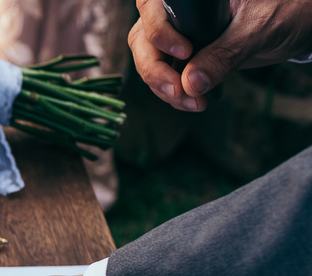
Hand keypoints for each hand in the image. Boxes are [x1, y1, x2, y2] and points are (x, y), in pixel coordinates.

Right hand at [129, 0, 311, 110]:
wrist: (297, 24)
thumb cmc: (285, 11)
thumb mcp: (258, 29)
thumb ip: (226, 54)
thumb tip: (191, 84)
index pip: (153, 7)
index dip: (158, 31)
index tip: (184, 53)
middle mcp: (179, 10)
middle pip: (143, 38)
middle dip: (155, 70)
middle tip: (178, 91)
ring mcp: (178, 33)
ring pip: (148, 60)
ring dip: (163, 87)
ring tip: (193, 102)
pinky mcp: (185, 55)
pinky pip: (164, 75)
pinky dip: (175, 93)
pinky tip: (194, 101)